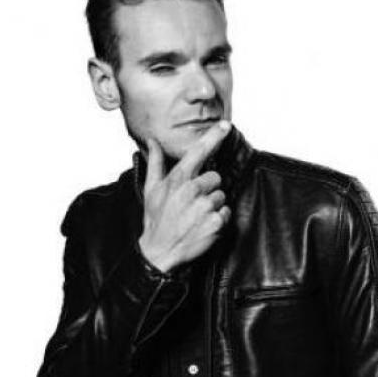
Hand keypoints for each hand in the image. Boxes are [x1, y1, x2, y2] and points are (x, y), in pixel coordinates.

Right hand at [138, 120, 231, 272]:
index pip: (198, 152)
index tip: (226, 125)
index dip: (213, 136)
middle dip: (208, 188)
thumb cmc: (156, 218)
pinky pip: (226, 212)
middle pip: (216, 178)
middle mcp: (192, 190)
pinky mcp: (215, 222)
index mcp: (178, 179)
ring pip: (221, 196)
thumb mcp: (151, 189)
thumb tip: (152, 141)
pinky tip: (203, 225)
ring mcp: (204, 207)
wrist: (160, 251)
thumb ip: (156, 162)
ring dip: (213, 205)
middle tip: (193, 202)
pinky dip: (218, 220)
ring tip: (196, 215)